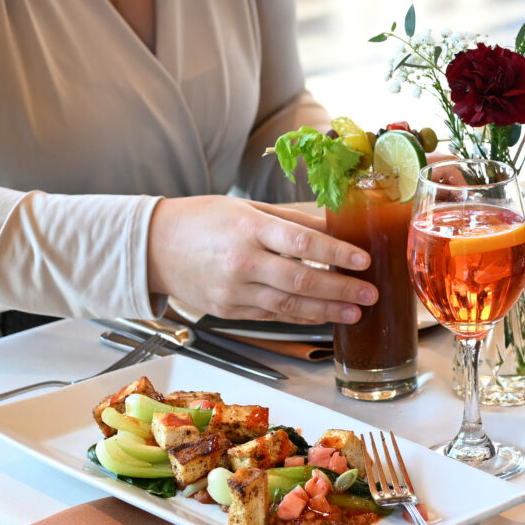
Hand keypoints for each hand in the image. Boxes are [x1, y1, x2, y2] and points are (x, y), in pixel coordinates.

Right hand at [146, 196, 374, 324]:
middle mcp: (241, 262)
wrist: (155, 247)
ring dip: (326, 310)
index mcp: (248, 228)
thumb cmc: (202, 220)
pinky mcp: (228, 311)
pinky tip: (322, 315)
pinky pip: (272, 315)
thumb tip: (334, 226)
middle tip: (369, 293)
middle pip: (300, 279)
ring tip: (354, 311)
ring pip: (289, 304)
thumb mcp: (247, 208)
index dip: (336, 253)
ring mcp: (233, 291)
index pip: (301, 241)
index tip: (363, 261)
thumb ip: (291, 220)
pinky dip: (300, 316)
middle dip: (340, 289)